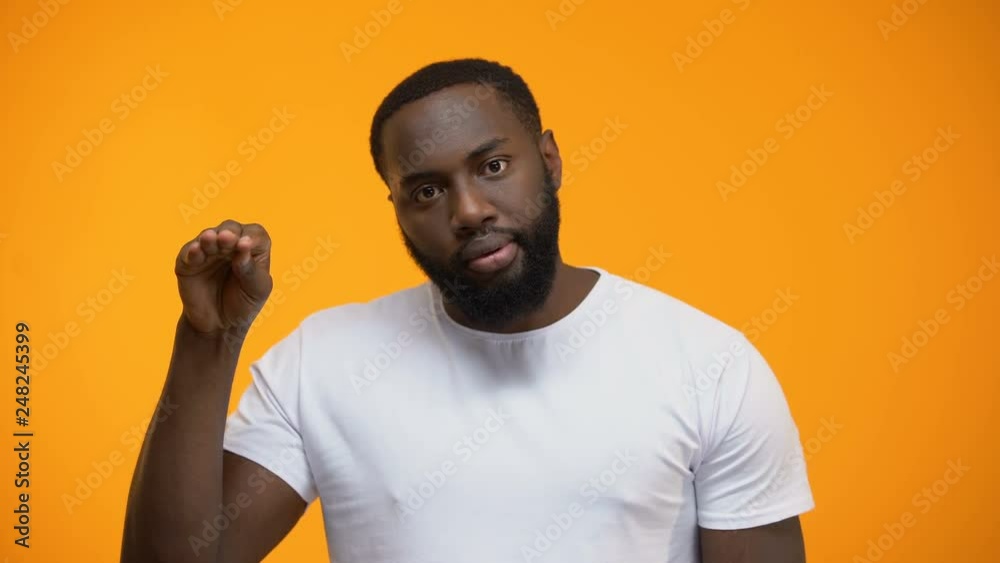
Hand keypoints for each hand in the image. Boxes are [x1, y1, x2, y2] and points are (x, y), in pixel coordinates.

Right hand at [174, 220, 272, 336]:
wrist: (219, 326)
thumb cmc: (244, 304)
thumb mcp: (256, 290)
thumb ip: (251, 269)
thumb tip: (243, 246)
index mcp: (252, 248)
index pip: (254, 234)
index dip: (252, 237)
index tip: (247, 245)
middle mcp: (230, 245)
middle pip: (230, 229)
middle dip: (229, 234)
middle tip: (228, 239)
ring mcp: (208, 251)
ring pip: (208, 236)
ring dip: (210, 238)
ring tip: (211, 239)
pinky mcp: (188, 262)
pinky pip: (189, 252)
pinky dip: (192, 251)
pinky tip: (196, 252)